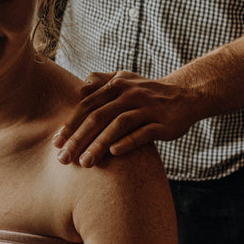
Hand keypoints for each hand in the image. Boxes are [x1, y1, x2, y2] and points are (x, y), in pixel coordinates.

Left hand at [53, 71, 199, 166]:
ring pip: (118, 125)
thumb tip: (79, 90)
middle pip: (98, 116)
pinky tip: (113, 154)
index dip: (70, 124)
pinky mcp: (163, 123)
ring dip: (99, 145)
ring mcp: (148, 107)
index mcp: (116, 84)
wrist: (186, 95)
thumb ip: (100, 81)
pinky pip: (143, 133)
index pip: (87, 105)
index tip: (57, 143)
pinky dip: (128, 142)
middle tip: (64, 158)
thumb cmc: (146, 91)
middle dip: (78, 138)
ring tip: (84, 163)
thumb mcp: (124, 80)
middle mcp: (130, 94)